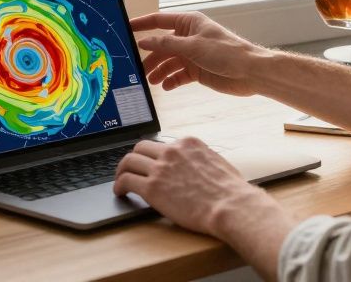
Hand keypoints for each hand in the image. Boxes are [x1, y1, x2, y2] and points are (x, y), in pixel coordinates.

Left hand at [114, 137, 277, 236]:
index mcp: (188, 143)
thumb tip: (200, 166)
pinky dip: (119, 185)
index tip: (150, 163)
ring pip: (129, 161)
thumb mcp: (218, 164)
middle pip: (141, 147)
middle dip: (134, 158)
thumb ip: (203, 160)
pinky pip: (126, 180)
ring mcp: (160, 168)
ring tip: (120, 181)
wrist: (231, 206)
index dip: (153, 155)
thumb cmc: (231, 192)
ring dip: (121, 171)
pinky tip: (120, 192)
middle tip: (130, 169)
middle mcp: (172, 151)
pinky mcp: (152, 187)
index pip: (162, 144)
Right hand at [131, 12, 268, 96]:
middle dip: (150, 57)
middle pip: (162, 46)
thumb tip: (144, 42)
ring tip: (151, 82)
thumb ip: (166, 45)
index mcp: (189, 23)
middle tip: (137, 70)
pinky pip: (179, 75)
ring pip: (169, 62)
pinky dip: (171, 81)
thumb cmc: (226, 52)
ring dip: (159, 71)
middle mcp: (189, 37)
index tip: (126, 29)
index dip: (142, 24)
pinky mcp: (197, 71)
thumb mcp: (192, 46)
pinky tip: (166, 86)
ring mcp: (193, 55)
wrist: (250, 72)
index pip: (159, 21)